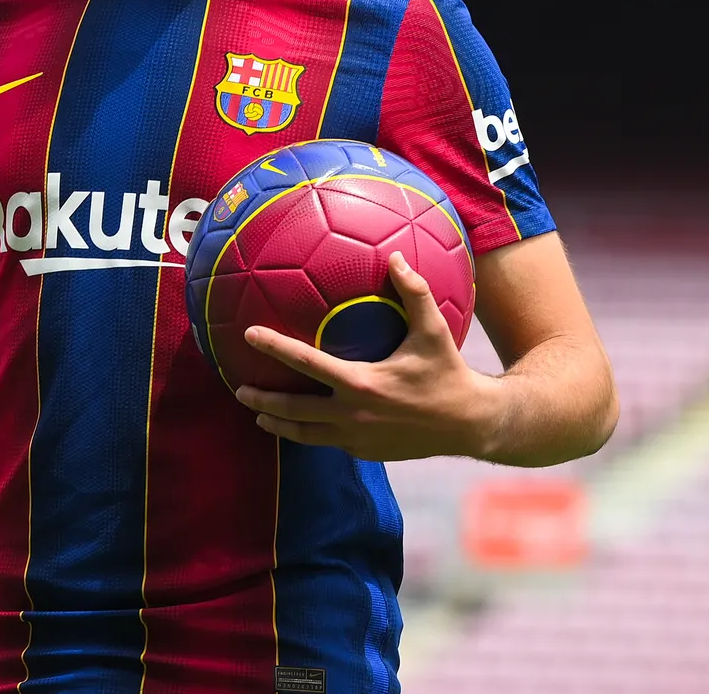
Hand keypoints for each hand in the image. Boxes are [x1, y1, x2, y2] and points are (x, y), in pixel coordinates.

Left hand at [236, 251, 502, 461]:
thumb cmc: (448, 373)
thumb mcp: (433, 331)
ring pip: (305, 435)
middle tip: (238, 389)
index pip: (306, 363)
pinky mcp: (365, 451)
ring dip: (278, 424)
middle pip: (293, 410)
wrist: (471, 424)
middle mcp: (353, 414)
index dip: (274, 347)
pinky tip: (299, 424)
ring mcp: (357, 438)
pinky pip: (329, 441)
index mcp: (361, 383)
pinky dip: (309, 433)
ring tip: (257, 416)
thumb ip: (414, 293)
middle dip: (262, 401)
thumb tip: (395, 257)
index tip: (249, 334)